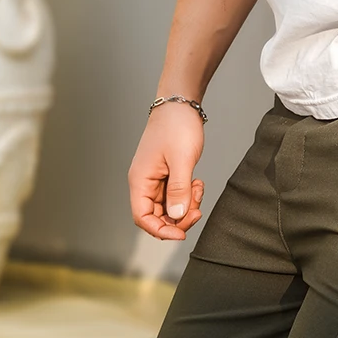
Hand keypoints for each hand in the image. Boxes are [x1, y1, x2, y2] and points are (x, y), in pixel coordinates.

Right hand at [128, 102, 207, 240]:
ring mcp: (156, 181)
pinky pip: (176, 198)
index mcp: (140, 180)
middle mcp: (145, 183)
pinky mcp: (167, 177)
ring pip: (170, 209)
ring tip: (198, 188)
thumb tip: (177, 216)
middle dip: (179, 219)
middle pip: (158, 218)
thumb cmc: (176, 125)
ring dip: (186, 207)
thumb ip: (179, 190)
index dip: (161, 231)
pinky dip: (188, 196)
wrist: (181, 104)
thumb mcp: (181, 160)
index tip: (182, 233)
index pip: (143, 218)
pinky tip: (197, 183)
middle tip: (197, 208)